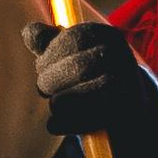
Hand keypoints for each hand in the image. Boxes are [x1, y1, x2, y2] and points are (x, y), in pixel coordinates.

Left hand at [26, 21, 151, 135]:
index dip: (50, 55)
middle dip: (51, 80)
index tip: (40, 66)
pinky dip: (68, 124)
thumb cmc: (87, 74)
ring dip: (60, 102)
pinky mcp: (128, 111)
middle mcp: (122, 56)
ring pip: (90, 93)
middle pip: (79, 67)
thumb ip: (47, 42)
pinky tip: (53, 124)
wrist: (125, 106)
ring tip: (53, 105)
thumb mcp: (66, 54)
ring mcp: (129, 84)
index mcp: (107, 36)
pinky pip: (95, 118)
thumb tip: (28, 33)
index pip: (74, 39)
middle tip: (43, 89)